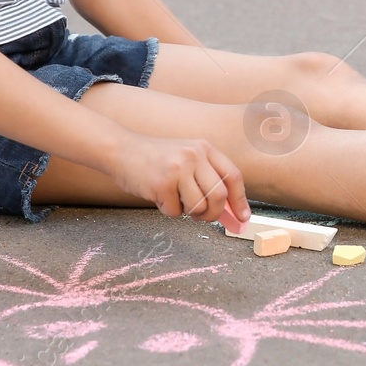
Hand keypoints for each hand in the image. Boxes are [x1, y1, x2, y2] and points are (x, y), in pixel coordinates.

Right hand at [110, 132, 249, 221]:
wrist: (121, 150)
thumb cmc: (156, 159)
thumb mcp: (187, 159)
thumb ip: (208, 180)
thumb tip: (231, 213)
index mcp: (205, 148)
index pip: (233, 176)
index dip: (240, 199)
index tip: (244, 218)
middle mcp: (194, 155)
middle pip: (219, 195)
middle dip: (214, 213)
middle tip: (203, 217)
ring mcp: (178, 169)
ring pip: (198, 206)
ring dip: (188, 212)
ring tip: (176, 200)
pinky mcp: (162, 183)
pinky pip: (175, 211)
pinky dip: (168, 210)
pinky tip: (159, 195)